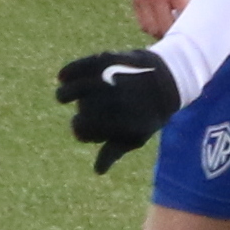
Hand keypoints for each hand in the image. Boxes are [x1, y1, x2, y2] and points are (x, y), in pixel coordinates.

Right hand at [57, 47, 180, 173]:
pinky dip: (71, 70)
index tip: (80, 132)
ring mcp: (116, 78)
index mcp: (127, 121)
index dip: (82, 132)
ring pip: (82, 86)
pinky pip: (85, 64)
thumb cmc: (149, 113)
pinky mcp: (112, 59)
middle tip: (78, 118)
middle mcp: (121, 99)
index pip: (93, 130)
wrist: (169, 78)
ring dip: (66, 92)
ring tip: (61, 96)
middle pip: (86, 109)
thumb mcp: (138, 134)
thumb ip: (116, 150)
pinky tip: (62, 77)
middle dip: (77, 113)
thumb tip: (97, 171)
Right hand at [127, 0, 207, 39]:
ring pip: (151, 29)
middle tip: (187, 38)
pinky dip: (151, 27)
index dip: (191, 31)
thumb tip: (212, 11)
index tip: (199, 37)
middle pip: (165, 29)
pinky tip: (161, 23)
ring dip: (162, 33)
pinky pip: (141, 22)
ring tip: (173, 31)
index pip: (184, 20)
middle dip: (176, 35)